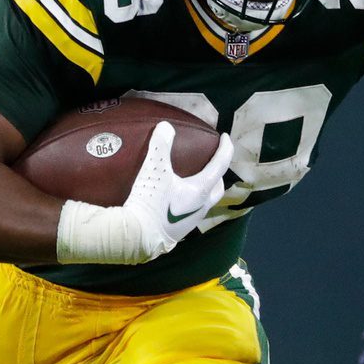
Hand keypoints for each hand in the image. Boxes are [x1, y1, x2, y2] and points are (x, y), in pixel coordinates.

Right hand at [124, 122, 233, 258]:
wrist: (138, 237)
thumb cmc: (150, 203)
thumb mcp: (154, 170)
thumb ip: (160, 146)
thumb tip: (166, 126)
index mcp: (201, 190)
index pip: (220, 165)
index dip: (225, 149)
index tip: (225, 137)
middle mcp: (202, 206)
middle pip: (218, 187)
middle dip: (218, 173)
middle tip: (211, 161)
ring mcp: (193, 220)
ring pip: (206, 201)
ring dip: (205, 188)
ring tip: (194, 178)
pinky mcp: (181, 230)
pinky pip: (193, 211)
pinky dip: (191, 200)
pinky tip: (177, 198)